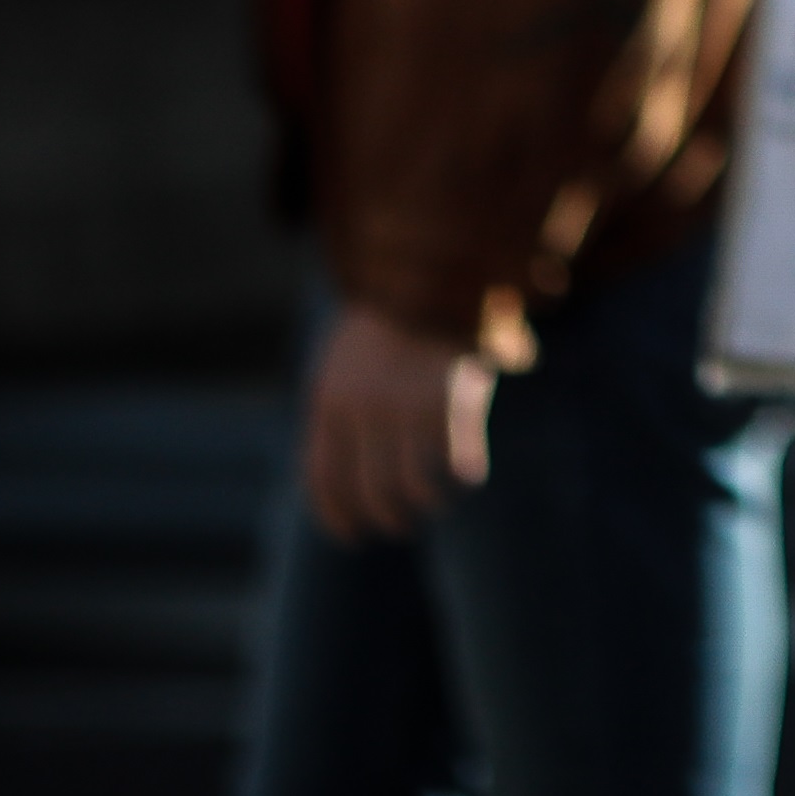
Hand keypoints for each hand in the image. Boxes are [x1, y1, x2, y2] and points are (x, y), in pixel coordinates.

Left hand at [302, 304, 495, 541]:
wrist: (433, 259)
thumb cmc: (391, 313)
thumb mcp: (346, 356)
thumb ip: (340, 407)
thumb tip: (341, 470)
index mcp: (328, 398)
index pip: (323, 479)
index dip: (336, 516)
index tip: (353, 537)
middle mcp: (362, 409)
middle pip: (370, 491)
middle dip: (386, 518)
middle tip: (402, 525)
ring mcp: (407, 404)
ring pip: (413, 485)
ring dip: (426, 503)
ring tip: (438, 501)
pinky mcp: (452, 398)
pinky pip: (458, 459)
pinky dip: (465, 473)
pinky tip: (471, 474)